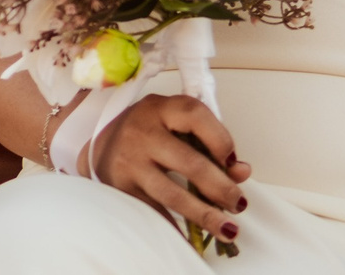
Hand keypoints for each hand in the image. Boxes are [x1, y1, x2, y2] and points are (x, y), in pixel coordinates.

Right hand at [90, 93, 252, 244]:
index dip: (221, 139)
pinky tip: (194, 237)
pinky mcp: (122, 187)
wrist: (103, 142)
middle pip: (189, 162)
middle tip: (239, 203)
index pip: (196, 116)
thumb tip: (241, 172)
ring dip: (204, 214)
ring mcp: (130, 161)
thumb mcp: (177, 123)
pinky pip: (154, 211)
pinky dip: (176, 227)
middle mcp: (143, 132)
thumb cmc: (151, 130)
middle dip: (220, 188)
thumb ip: (210, 141)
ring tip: (227, 227)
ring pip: (172, 193)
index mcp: (161, 108)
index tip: (234, 162)